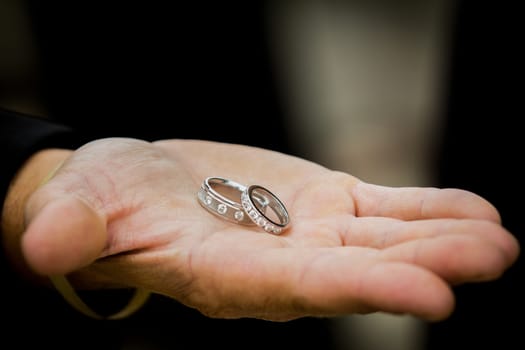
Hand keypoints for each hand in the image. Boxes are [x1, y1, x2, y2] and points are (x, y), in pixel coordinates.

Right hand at [20, 138, 518, 320]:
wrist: (138, 185)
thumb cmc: (104, 201)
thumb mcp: (79, 209)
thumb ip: (72, 228)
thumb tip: (42, 246)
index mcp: (222, 275)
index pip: (295, 290)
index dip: (358, 291)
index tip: (433, 298)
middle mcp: (275, 264)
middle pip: (355, 268)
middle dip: (423, 267)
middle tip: (492, 260)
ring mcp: (306, 232)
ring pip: (380, 238)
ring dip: (440, 238)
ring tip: (499, 240)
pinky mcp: (321, 201)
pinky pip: (380, 206)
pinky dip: (424, 207)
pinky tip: (473, 209)